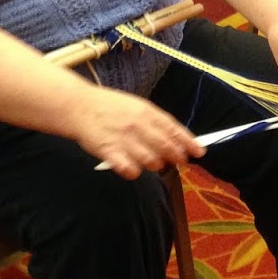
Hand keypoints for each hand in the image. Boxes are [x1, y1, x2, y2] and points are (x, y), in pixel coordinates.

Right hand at [78, 89, 204, 179]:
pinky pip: (130, 170)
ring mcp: (124, 138)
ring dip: (156, 165)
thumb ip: (154, 121)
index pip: (173, 129)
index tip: (199, 151)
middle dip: (177, 157)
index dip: (188, 142)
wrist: (78, 106)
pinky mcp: (109, 151)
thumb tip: (176, 137)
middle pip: (166, 147)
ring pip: (151, 161)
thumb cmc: (108, 107)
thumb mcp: (135, 106)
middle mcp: (137, 124)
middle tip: (180, 161)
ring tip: (153, 163)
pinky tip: (132, 169)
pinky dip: (134, 172)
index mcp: (145, 111)